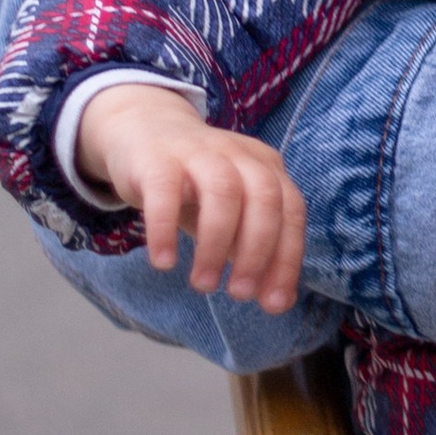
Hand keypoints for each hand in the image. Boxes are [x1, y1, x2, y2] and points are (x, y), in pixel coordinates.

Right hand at [79, 84, 307, 313]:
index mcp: (266, 167)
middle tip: (240, 294)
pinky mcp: (158, 160)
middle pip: (263, 198)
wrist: (145, 131)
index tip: (274, 303)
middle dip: (257, 252)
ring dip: (216, 244)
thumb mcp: (232, 213)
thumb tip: (276, 300)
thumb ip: (252, 249)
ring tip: (204, 285)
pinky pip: (164, 191)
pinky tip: (163, 263)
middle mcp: (239, 155)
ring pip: (222, 192)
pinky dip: (165, 229)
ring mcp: (199, 153)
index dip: (287, 259)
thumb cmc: (196, 185)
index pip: (291, 211)